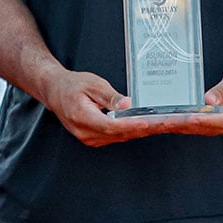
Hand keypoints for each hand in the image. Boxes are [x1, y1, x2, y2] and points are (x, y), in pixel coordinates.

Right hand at [39, 67, 197, 146]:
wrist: (55, 91)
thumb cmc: (72, 85)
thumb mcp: (92, 84)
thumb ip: (111, 97)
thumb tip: (128, 104)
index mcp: (83, 117)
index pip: (112, 125)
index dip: (132, 125)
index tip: (148, 123)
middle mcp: (86, 133)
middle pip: (120, 134)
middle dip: (144, 129)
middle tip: (167, 123)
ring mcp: (89, 139)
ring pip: (120, 137)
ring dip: (141, 131)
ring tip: (163, 125)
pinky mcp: (94, 139)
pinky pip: (116, 137)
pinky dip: (132, 131)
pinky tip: (146, 126)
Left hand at [168, 55, 222, 136]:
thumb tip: (207, 100)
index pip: (222, 120)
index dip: (204, 120)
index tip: (189, 118)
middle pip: (207, 128)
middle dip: (184, 125)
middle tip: (163, 122)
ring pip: (202, 129)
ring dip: (182, 126)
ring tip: (161, 123)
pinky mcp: (222, 122)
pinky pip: (203, 125)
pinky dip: (187, 123)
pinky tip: (172, 120)